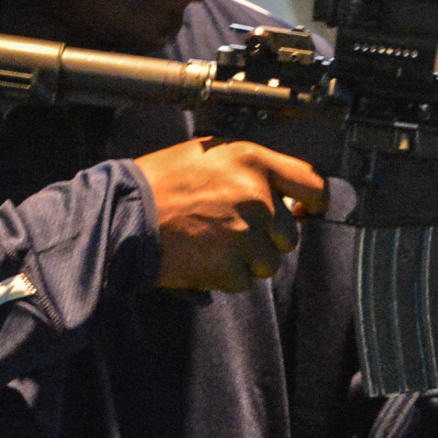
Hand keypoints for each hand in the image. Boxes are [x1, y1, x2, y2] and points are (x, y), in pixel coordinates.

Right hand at [136, 138, 328, 291]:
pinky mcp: (228, 266)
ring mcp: (244, 234)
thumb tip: (282, 194)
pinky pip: (243, 282)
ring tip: (214, 246)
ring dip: (247, 262)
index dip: (315, 202)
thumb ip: (249, 171)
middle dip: (267, 240)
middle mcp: (256, 197)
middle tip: (234, 234)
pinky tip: (202, 259)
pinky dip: (225, 278)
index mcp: (252, 162)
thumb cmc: (160, 182)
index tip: (309, 211)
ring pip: (269, 263)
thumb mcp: (210, 155)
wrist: (122, 214)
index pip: (311, 184)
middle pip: (290, 234)